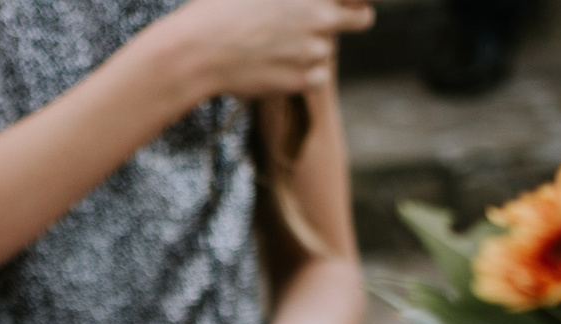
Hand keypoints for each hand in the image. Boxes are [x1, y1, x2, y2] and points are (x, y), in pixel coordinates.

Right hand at [151, 0, 374, 98]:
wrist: (199, 50)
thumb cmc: (219, 8)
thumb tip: (291, 2)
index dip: (353, 1)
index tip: (347, 4)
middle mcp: (320, 15)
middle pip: (361, 19)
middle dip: (349, 20)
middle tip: (321, 24)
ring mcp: (315, 48)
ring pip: (329, 50)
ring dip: (312, 49)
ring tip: (276, 46)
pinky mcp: (304, 78)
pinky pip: (318, 76)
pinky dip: (303, 74)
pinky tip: (276, 66)